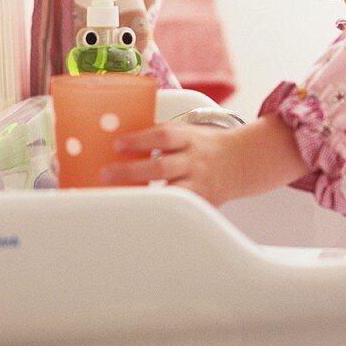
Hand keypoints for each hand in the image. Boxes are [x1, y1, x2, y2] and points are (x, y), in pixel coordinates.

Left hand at [101, 114, 306, 205]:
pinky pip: (179, 207)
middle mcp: (195, 161)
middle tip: (106, 173)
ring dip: (143, 194)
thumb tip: (117, 138)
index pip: (165, 136)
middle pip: (162, 166)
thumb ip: (160, 135)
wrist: (240, 162)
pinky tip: (139, 212)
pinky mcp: (201, 202)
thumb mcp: (187, 133)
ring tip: (117, 197)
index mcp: (190, 139)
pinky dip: (159, 210)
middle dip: (131, 171)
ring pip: (170, 191)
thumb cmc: (204, 146)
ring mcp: (199, 183)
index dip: (140, 139)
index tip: (117, 144)